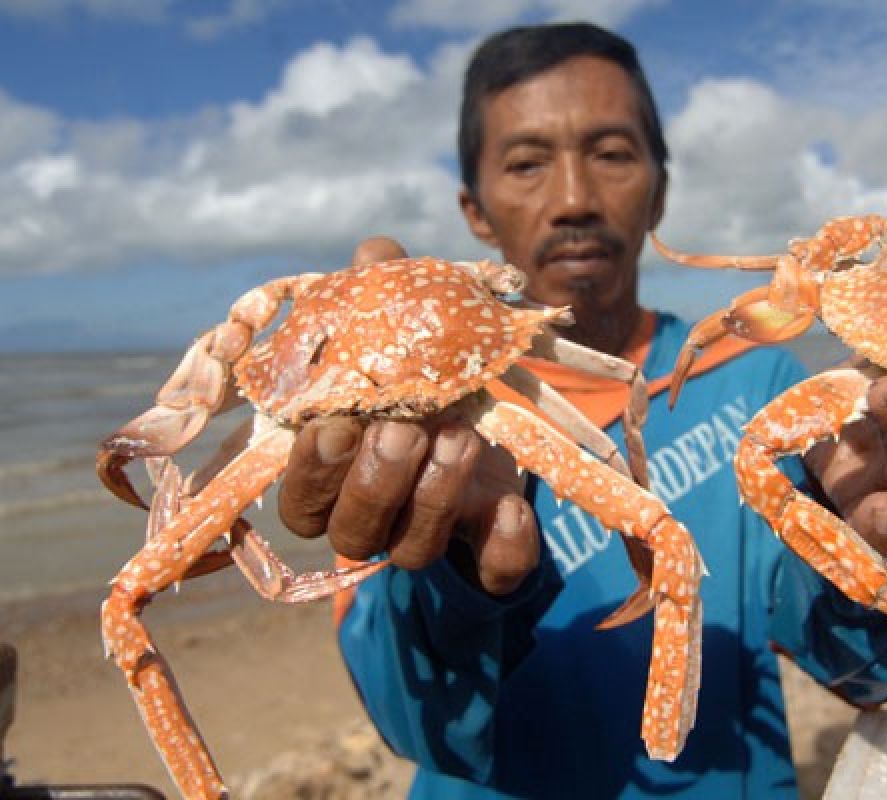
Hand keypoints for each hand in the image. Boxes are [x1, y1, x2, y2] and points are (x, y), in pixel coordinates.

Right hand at [276, 236, 540, 594]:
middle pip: (352, 532)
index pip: (300, 499)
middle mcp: (374, 516)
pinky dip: (502, 544)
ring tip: (460, 437)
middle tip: (402, 430)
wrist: (489, 426)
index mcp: (335, 475)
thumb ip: (383, 295)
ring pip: (415, 549)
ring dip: (434, 496)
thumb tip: (378, 254)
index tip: (334, 424)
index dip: (312, 470)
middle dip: (374, 483)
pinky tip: (511, 504)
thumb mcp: (403, 331)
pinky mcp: (487, 548)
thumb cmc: (422, 373)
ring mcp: (430, 536)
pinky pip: (491, 569)